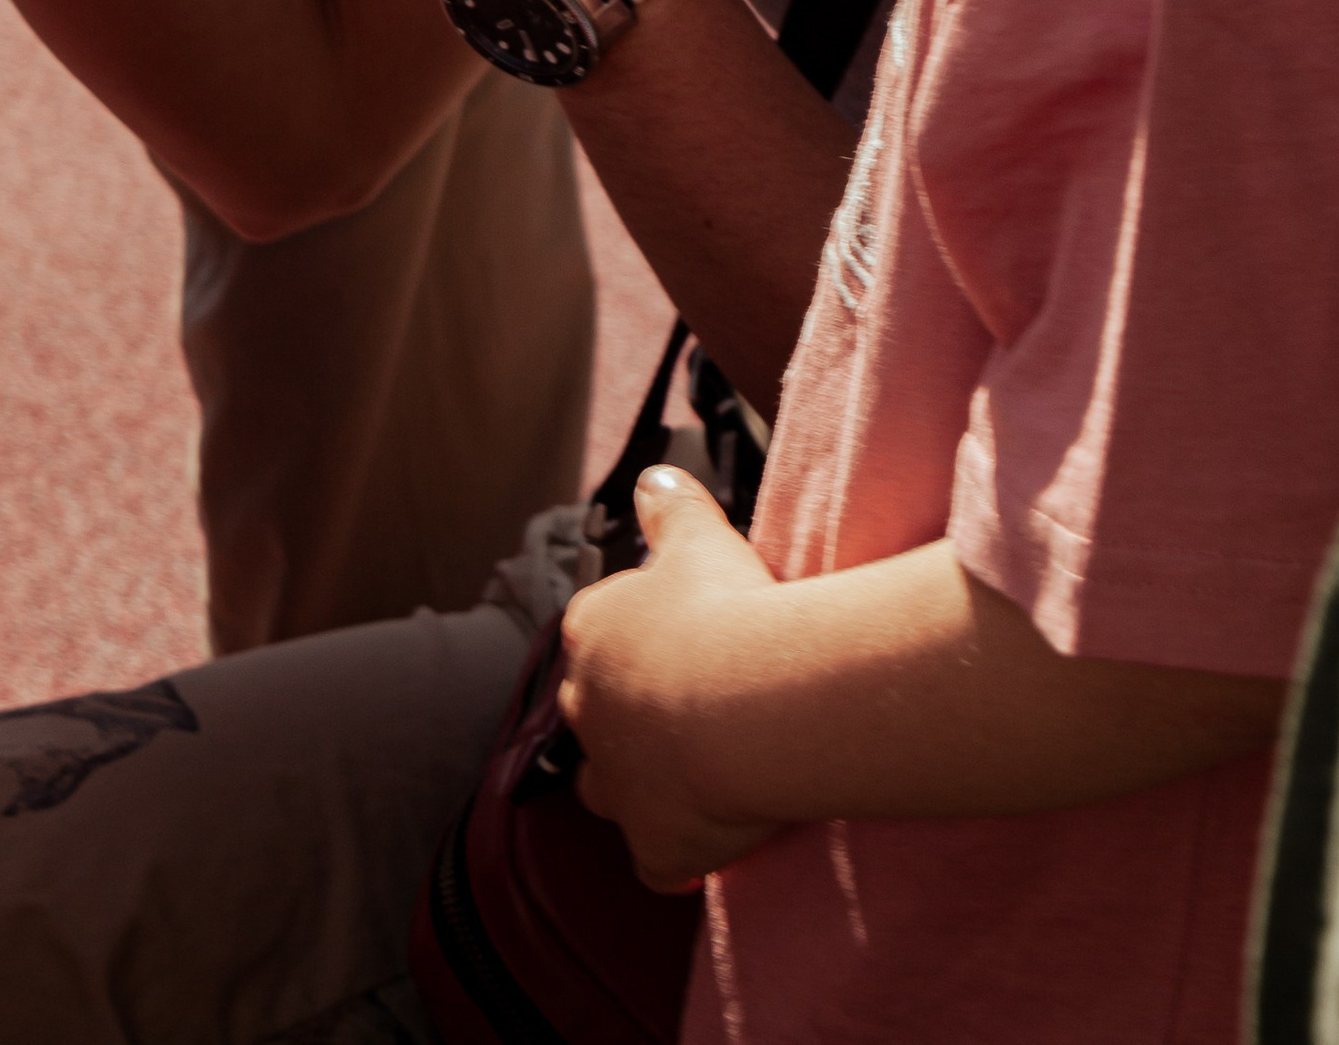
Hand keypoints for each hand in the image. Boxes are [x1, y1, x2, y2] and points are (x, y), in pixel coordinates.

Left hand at [559, 470, 785, 891]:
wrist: (749, 700)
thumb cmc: (723, 607)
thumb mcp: (699, 535)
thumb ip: (671, 504)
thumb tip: (654, 474)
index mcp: (593, 633)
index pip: (598, 634)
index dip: (639, 639)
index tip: (683, 639)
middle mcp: (589, 708)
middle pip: (594, 713)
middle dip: (629, 713)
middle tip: (688, 707)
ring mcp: (617, 784)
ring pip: (606, 790)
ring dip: (637, 785)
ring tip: (687, 777)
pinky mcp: (653, 845)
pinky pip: (658, 864)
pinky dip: (677, 859)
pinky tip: (707, 851)